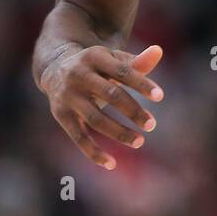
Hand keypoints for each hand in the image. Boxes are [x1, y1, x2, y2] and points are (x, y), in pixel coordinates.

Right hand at [39, 44, 164, 168]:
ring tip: (140, 141)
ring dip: (119, 132)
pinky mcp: (61, 114)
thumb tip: (159, 51)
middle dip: (133, 111)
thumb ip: (136, 61)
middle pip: (111, 95)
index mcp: (95, 56)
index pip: (122, 71)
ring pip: (96, 119)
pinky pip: (78, 136)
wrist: (55, 67)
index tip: (160, 96)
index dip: (141, 83)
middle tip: (151, 124)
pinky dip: (93, 152)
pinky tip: (111, 164)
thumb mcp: (112, 59)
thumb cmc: (96, 65)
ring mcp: (68, 96)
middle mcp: (78, 75)